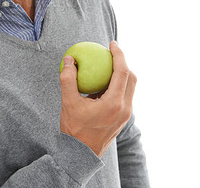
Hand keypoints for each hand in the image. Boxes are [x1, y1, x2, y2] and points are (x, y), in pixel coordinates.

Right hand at [59, 40, 136, 157]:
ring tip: (107, 65)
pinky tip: (103, 82)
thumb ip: (68, 79)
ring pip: (130, 87)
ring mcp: (125, 115)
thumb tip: (69, 59)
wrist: (81, 155)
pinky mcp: (122, 118)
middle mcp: (124, 108)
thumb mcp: (68, 102)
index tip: (112, 44)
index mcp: (114, 103)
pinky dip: (118, 84)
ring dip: (122, 73)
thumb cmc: (74, 129)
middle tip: (110, 52)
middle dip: (123, 62)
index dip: (119, 54)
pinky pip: (124, 95)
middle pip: (131, 78)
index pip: (122, 72)